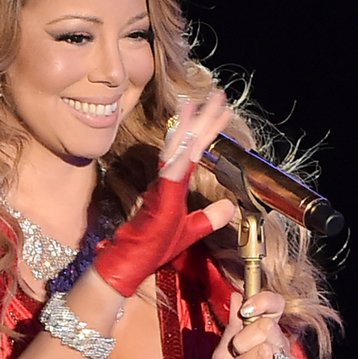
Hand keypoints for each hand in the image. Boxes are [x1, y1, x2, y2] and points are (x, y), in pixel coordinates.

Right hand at [93, 91, 235, 296]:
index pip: (197, 150)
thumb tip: (230, 206)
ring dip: (190, 126)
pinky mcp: (158, 200)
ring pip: (178, 150)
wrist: (127, 265)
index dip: (210, 129)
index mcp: (174, 184)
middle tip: (219, 93)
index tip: (223, 109)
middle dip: (205, 118)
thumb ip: (209, 219)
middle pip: (189, 143)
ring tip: (199, 101)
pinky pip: (170, 173)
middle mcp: (167, 179)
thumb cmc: (152, 248)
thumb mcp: (191, 232)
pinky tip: (186, 139)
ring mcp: (162, 187)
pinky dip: (178, 155)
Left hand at [210, 291, 297, 358]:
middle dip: (242, 344)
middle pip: (266, 327)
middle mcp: (279, 344)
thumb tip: (236, 295)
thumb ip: (232, 328)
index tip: (246, 309)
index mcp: (264, 333)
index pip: (275, 305)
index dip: (264, 301)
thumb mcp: (222, 354)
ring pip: (263, 352)